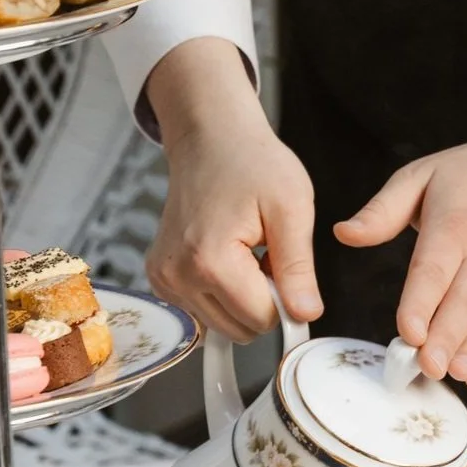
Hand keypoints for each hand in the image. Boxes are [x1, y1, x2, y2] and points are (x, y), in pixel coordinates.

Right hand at [144, 37, 321, 342]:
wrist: (210, 139)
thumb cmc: (253, 164)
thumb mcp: (292, 209)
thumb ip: (298, 268)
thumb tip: (305, 315)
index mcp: (209, 260)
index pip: (262, 319)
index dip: (286, 298)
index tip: (288, 267)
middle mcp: (177, 275)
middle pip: (241, 328)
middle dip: (264, 299)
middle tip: (266, 253)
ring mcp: (164, 278)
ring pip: (224, 324)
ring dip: (244, 296)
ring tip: (247, 251)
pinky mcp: (161, 278)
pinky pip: (205, 310)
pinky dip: (224, 291)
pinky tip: (228, 254)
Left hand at [334, 37, 466, 387]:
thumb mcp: (423, 175)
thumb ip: (381, 211)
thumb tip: (343, 234)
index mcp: (457, 223)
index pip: (435, 269)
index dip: (421, 302)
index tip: (407, 333)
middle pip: (466, 301)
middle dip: (447, 338)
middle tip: (427, 367)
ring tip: (454, 375)